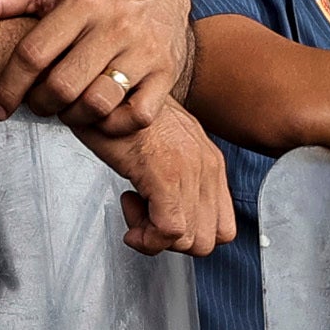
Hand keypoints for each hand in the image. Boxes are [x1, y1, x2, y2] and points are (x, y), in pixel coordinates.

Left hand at [0, 0, 191, 133]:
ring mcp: (145, 51)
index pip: (33, 54)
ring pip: (98, 104)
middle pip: (63, 86)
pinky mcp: (166, 73)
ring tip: (68, 107)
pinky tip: (100, 113)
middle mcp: (115, 25)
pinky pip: (135, 116)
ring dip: (74, 116)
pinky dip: (112, 124)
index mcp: (82, 2)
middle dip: (41, 105)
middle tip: (39, 103)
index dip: (9, 87)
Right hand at [77, 108, 234, 254]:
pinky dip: (146, 234)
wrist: (107, 87)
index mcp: (210, 162)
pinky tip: (128, 206)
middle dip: (171, 242)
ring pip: (189, 242)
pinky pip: (170, 231)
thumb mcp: (163, 145)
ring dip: (154, 236)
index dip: (189, 235)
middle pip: (208, 240)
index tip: (162, 217)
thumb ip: (177, 175)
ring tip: (134, 205)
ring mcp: (189, 172)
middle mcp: (207, 167)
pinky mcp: (166, 176)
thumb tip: (167, 208)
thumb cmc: (124, 115)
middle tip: (144, 216)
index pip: (223, 227)